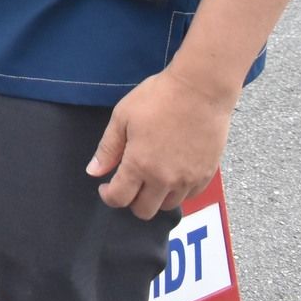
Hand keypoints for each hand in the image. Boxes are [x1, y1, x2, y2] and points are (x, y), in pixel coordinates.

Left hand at [84, 67, 237, 218]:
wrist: (200, 89)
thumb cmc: (159, 97)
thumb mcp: (123, 117)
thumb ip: (108, 148)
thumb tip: (94, 171)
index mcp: (139, 165)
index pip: (119, 199)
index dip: (108, 196)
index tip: (106, 186)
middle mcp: (164, 179)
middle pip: (144, 211)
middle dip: (131, 201)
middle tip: (129, 182)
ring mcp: (188, 179)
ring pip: (168, 206)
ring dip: (156, 197)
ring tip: (152, 176)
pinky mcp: (206, 175)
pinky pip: (190, 196)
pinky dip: (178, 191)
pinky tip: (173, 172)